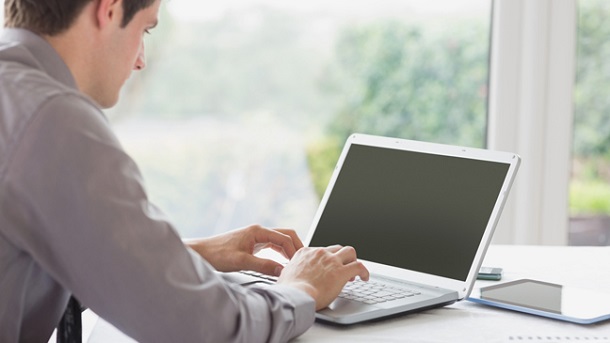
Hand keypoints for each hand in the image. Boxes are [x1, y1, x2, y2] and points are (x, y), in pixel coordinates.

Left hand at [185, 225, 303, 275]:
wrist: (201, 253)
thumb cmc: (217, 254)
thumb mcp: (241, 262)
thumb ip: (263, 265)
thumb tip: (281, 270)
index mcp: (257, 231)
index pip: (284, 237)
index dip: (294, 250)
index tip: (300, 263)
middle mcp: (258, 231)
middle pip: (285, 235)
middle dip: (296, 246)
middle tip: (303, 261)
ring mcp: (255, 237)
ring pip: (279, 240)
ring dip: (288, 250)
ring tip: (295, 264)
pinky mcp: (252, 244)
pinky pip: (272, 246)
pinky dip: (280, 253)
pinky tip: (282, 264)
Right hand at [277, 245, 369, 310]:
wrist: (294, 296)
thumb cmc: (288, 291)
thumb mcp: (285, 275)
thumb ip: (291, 272)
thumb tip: (290, 277)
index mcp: (305, 253)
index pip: (321, 250)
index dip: (327, 259)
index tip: (329, 268)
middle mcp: (320, 253)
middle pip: (337, 248)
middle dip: (341, 257)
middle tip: (343, 269)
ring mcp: (331, 261)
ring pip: (350, 252)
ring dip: (353, 260)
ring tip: (354, 273)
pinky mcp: (341, 272)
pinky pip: (359, 266)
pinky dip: (364, 271)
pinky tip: (365, 278)